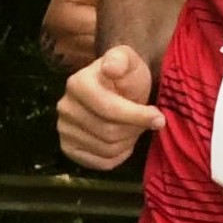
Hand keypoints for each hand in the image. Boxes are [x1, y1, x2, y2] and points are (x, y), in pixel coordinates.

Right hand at [58, 46, 163, 169]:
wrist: (116, 92)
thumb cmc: (125, 77)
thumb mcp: (129, 61)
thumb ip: (122, 60)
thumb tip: (110, 68)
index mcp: (78, 83)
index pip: (109, 110)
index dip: (137, 116)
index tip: (159, 117)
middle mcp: (65, 107)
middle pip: (108, 132)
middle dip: (134, 129)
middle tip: (144, 122)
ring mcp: (64, 129)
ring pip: (106, 149)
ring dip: (127, 142)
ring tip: (133, 128)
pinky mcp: (68, 148)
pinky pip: (99, 163)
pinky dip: (118, 156)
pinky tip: (122, 142)